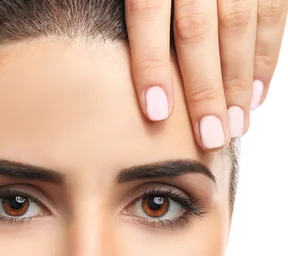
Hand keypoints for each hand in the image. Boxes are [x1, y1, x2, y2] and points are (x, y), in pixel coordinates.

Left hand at [126, 0, 286, 148]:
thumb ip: (130, 6)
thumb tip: (92, 35)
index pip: (148, 15)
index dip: (152, 65)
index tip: (156, 112)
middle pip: (199, 30)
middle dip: (205, 89)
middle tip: (208, 137)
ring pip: (240, 25)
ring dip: (240, 82)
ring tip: (234, 126)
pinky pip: (274, 11)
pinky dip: (268, 55)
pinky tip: (258, 94)